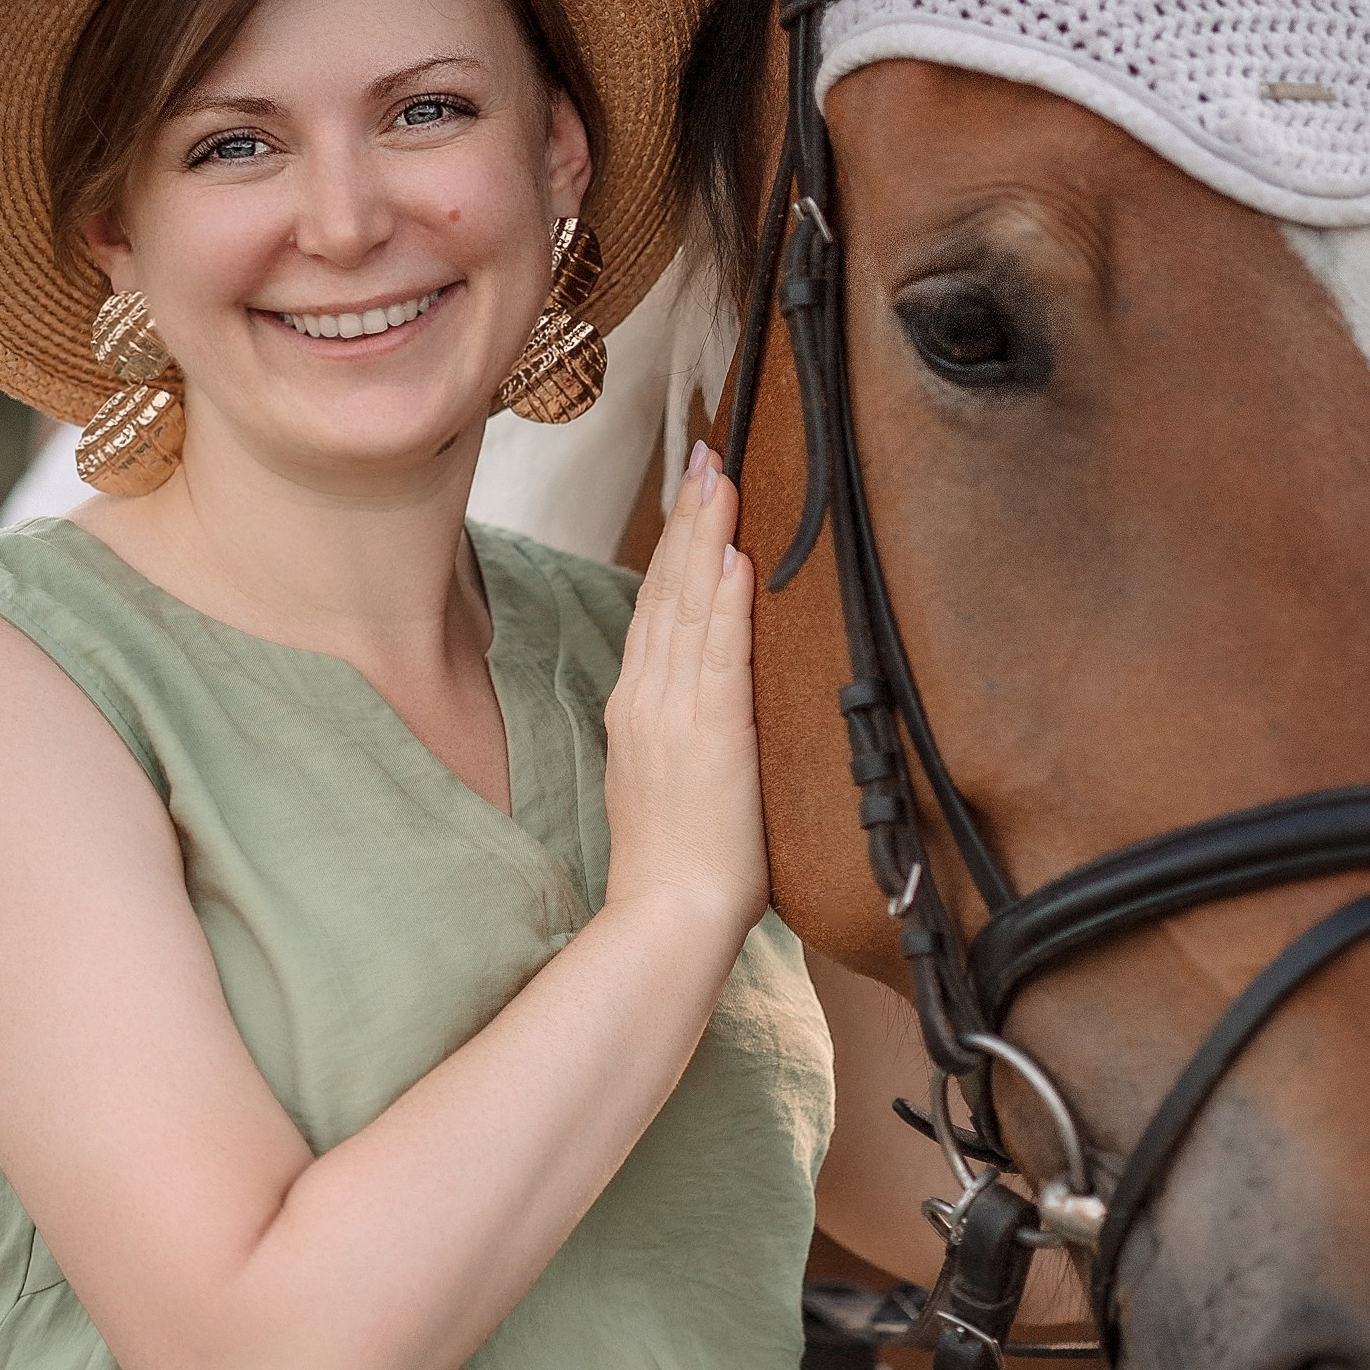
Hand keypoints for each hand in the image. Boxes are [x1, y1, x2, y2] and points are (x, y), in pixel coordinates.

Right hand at [603, 444, 767, 944]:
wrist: (668, 916)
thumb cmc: (679, 868)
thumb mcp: (670, 783)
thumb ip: (683, 731)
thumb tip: (708, 702)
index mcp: (637, 710)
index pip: (655, 611)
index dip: (673, 548)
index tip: (692, 494)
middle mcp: (647, 701)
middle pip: (665, 592)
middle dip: (687, 518)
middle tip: (706, 453)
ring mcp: (674, 714)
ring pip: (686, 607)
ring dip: (705, 537)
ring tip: (719, 476)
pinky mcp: (709, 735)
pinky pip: (716, 652)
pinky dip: (722, 600)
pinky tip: (732, 554)